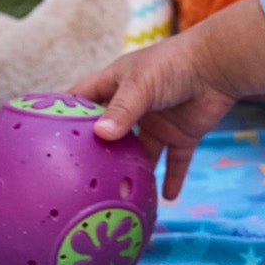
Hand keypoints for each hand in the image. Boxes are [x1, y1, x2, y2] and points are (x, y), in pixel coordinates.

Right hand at [75, 25, 237, 198]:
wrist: (219, 65)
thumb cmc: (174, 65)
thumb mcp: (141, 85)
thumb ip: (123, 110)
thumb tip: (101, 136)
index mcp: (117, 85)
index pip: (83, 100)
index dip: (65, 114)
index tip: (45, 134)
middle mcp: (134, 107)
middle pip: (109, 134)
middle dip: (97, 154)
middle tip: (78, 179)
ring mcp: (157, 123)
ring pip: (140, 154)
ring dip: (132, 173)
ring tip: (117, 197)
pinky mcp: (182, 136)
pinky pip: (175, 162)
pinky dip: (172, 180)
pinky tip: (165, 200)